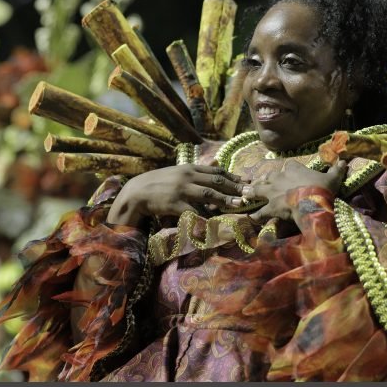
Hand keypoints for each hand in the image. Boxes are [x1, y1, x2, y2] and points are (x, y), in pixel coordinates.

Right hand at [107, 164, 248, 226]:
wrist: (137, 192)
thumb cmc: (160, 183)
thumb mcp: (179, 171)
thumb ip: (198, 170)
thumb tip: (217, 162)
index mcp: (190, 168)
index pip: (217, 171)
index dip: (233, 178)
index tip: (246, 183)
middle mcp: (188, 177)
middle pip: (216, 181)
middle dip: (234, 188)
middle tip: (249, 194)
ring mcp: (182, 190)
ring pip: (208, 194)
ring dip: (225, 200)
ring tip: (238, 205)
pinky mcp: (175, 203)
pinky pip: (193, 212)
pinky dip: (204, 218)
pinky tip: (214, 224)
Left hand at [246, 160, 346, 222]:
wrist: (312, 202)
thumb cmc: (322, 189)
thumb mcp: (332, 178)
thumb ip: (336, 170)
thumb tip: (345, 162)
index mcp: (293, 168)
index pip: (288, 164)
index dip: (288, 168)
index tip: (288, 171)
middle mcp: (279, 178)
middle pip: (268, 175)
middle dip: (265, 179)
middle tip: (262, 182)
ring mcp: (272, 192)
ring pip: (258, 190)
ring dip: (252, 192)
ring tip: (246, 194)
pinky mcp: (270, 206)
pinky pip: (260, 211)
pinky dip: (255, 215)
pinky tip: (251, 217)